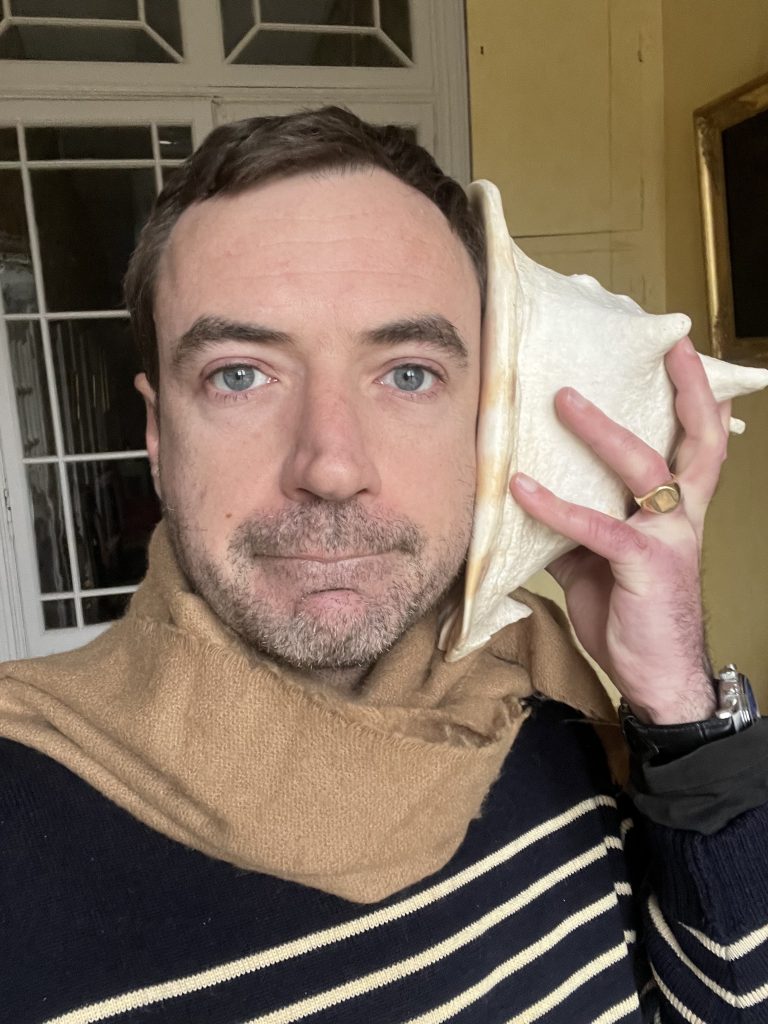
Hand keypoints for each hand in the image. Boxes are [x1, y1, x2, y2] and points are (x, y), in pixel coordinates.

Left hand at [509, 337, 730, 724]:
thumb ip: (574, 528)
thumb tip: (528, 502)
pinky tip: (519, 488)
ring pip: (642, 466)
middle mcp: (683, 515)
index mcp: (678, 511)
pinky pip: (596, 526)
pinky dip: (554, 506)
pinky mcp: (644, 564)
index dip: (694, 398)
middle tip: (660, 346)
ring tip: (562, 399)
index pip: (695, 443)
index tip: (679, 352)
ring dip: (601, 430)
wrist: (655, 676)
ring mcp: (669, 536)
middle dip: (681, 389)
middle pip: (695, 439)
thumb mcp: (597, 563)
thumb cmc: (630, 615)